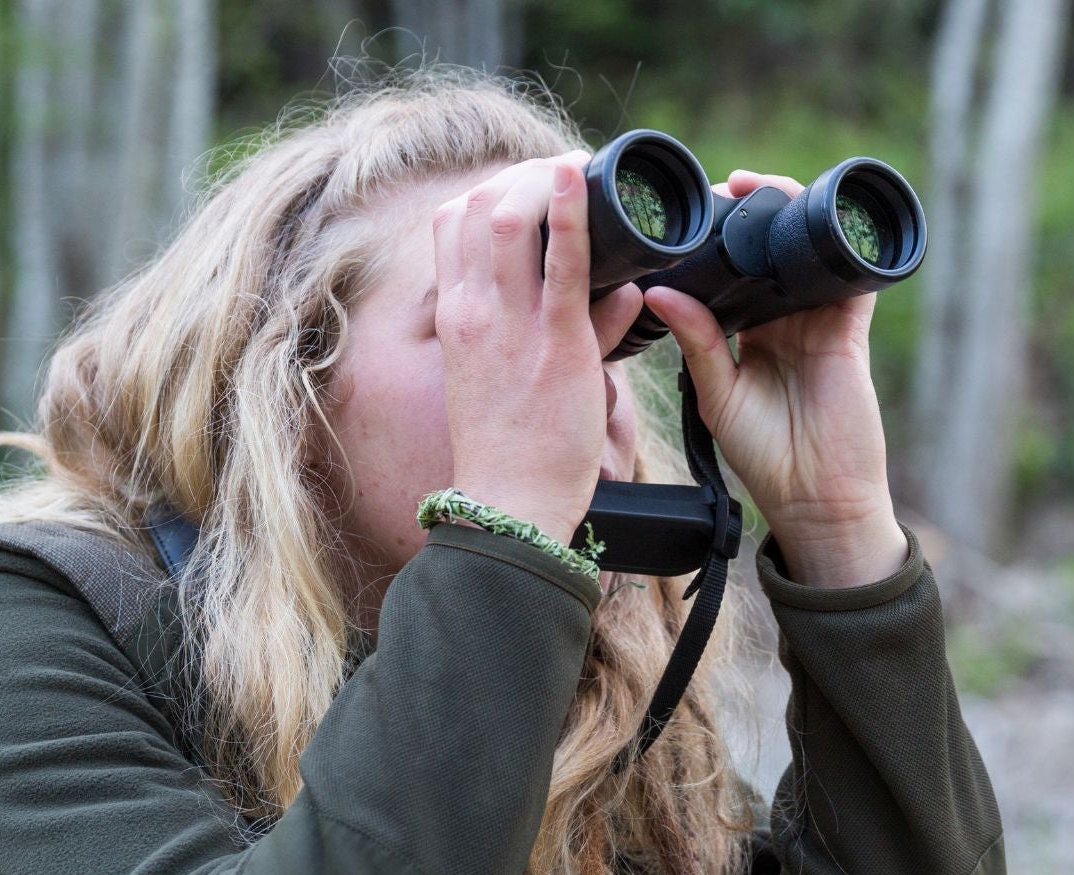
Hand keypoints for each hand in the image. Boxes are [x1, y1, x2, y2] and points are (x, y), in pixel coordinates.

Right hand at [434, 152, 647, 543]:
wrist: (510, 506)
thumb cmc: (516, 449)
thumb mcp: (517, 376)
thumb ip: (571, 326)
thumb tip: (623, 291)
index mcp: (456, 317)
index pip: (451, 222)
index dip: (490, 188)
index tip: (529, 185)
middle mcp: (472, 311)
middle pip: (478, 205)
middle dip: (520, 173)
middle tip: (564, 171)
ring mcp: (509, 325)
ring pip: (509, 217)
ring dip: (544, 180)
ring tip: (578, 169)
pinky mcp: (554, 343)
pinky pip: (562, 263)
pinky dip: (572, 212)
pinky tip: (580, 176)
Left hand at [641, 169, 909, 588]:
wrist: (818, 501)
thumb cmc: (766, 457)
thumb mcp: (719, 395)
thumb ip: (698, 342)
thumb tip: (661, 290)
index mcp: (748, 332)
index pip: (731, 272)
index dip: (713, 241)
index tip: (685, 215)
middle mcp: (784, 319)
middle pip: (770, 250)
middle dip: (749, 214)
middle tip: (722, 187)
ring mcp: (819, 320)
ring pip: (807, 250)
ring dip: (787, 214)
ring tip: (755, 187)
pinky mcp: (850, 330)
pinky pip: (851, 275)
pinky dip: (840, 242)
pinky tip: (819, 212)